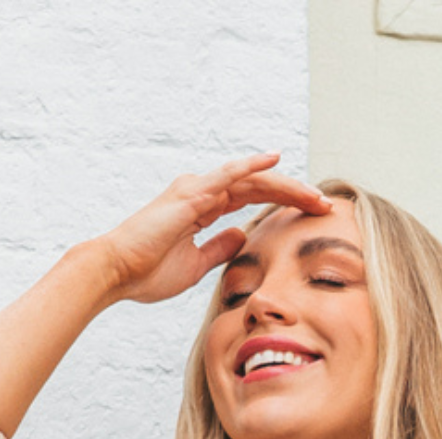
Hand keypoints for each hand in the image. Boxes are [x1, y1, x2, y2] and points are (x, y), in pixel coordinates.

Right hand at [102, 154, 330, 306]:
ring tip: (313, 193)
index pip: (251, 198)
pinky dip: (252, 167)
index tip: (311, 215)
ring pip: (250, 178)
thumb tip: (242, 238)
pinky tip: (276, 161)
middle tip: (324, 204)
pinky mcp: (190, 194)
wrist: (117, 273)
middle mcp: (201, 192)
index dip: (282, 203)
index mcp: (203, 208)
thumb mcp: (196, 264)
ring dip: (284, 183)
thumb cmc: (147, 272)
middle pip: (257, 185)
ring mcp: (196, 189)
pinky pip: (228, 175)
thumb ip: (218, 248)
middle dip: (293, 193)